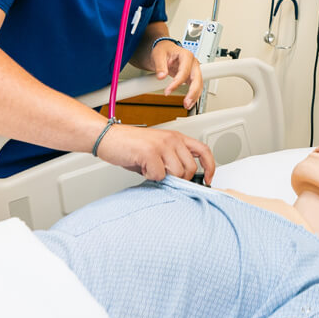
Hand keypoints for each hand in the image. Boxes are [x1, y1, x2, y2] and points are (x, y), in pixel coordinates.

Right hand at [99, 124, 215, 184]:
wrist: (108, 137)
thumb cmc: (130, 145)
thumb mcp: (157, 150)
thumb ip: (171, 161)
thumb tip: (182, 180)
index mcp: (176, 137)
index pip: (203, 151)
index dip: (210, 166)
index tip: (208, 179)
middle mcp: (172, 139)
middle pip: (190, 168)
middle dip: (179, 178)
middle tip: (163, 176)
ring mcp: (162, 145)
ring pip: (177, 173)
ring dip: (163, 177)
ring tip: (150, 168)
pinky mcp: (150, 152)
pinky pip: (159, 176)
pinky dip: (150, 177)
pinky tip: (143, 168)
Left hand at [151, 39, 202, 109]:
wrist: (165, 50)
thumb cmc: (163, 50)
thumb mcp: (158, 55)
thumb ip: (160, 66)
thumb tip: (161, 76)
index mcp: (186, 55)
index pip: (184, 71)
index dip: (177, 83)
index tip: (168, 91)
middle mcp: (193, 63)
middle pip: (197, 79)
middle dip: (192, 92)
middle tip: (186, 102)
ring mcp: (194, 70)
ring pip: (199, 85)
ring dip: (194, 96)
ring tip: (187, 105)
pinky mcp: (192, 76)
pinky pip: (195, 87)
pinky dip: (193, 95)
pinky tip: (189, 102)